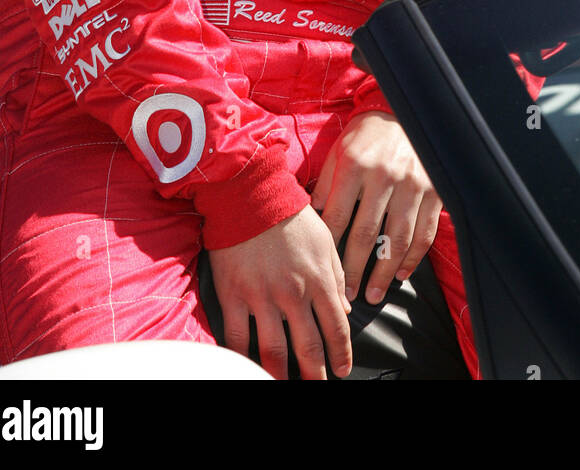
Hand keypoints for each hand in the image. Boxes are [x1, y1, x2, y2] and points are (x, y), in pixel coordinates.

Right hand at [207, 206, 352, 380]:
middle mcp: (292, 293)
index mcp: (318, 278)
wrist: (249, 194)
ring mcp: (261, 296)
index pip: (336, 327)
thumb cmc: (290, 214)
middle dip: (315, 373)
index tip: (342, 370)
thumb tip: (345, 307)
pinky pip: (237, 337)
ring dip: (280, 374)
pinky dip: (242, 357)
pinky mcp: (233, 295)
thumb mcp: (325, 238)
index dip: (341, 353)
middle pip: (308, 346)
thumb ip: (336, 274)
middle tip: (318, 385)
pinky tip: (248, 367)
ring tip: (283, 384)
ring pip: (273, 350)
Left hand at [311, 112, 441, 304]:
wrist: (405, 112)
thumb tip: (311, 217)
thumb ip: (325, 184)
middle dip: (355, 270)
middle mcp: (384, 176)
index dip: (330, 248)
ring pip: (397, 239)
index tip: (325, 271)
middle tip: (348, 295)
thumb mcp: (339, 150)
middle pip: (366, 234)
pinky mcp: (433, 191)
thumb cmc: (366, 135)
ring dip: (385, 272)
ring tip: (373, 294)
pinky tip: (402, 274)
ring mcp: (412, 185)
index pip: (338, 216)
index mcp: (355, 165)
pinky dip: (413, 258)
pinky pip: (424, 233)